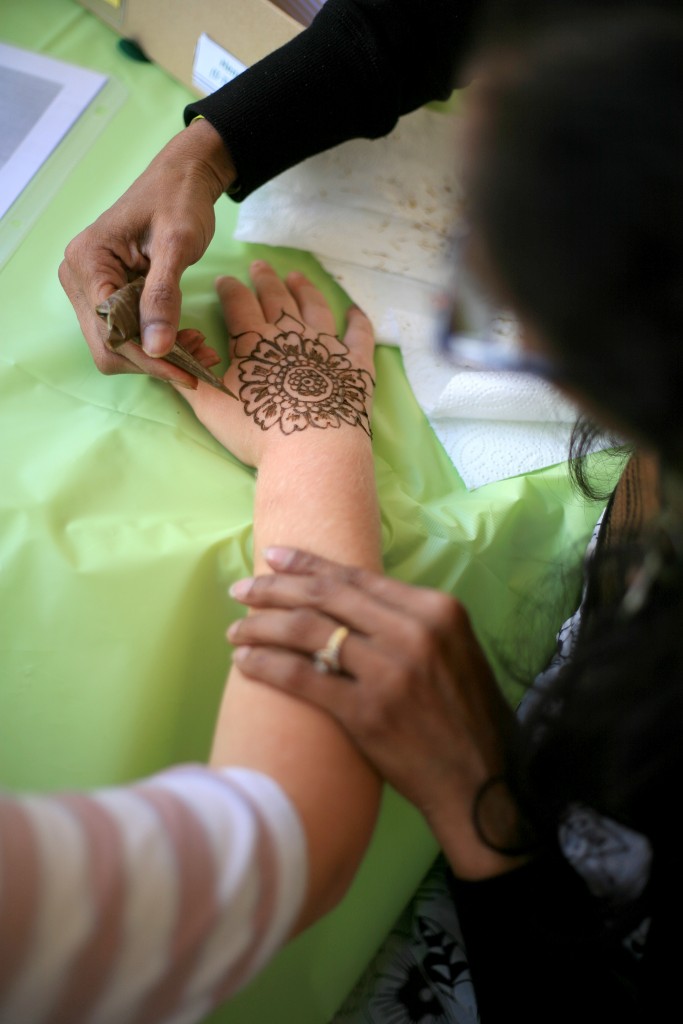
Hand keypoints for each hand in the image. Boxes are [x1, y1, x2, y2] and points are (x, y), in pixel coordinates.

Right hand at [58, 118, 235, 386]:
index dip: (147, 357)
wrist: (183, 179)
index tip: (187, 373)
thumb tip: (156, 349)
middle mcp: (79, 278)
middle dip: (154, 361)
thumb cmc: (179, 200)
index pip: (110, 329)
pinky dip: (158, 344)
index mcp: (87, 262)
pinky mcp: (109, 294)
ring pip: (119, 347)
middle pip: (109, 346)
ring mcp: (91, 288)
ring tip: (200, 351)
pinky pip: (129, 333)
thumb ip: (164, 297)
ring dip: (158, 357)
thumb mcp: (176, 245)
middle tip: (199, 367)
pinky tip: (188, 340)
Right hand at [175, 262, 375, 468]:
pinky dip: (358, 321)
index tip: (225, 280)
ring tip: (297, 278)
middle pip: (276, 297)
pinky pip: (359, 334)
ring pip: (315, 306)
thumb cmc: (258, 431)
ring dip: (305, 289)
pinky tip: (355, 311)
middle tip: (259, 266)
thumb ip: (189, 380)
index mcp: (254, 340)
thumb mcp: (210, 408)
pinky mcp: (356, 363)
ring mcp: (327, 345)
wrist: (312, 450)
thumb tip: (168, 359)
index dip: (230, 289)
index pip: (238, 303)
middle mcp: (291, 333)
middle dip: (265, 279)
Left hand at [226, 547, 530, 878]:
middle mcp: (414, 632)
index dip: (309, 564)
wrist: (482, 782)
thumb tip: (356, 604)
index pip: (358, 577)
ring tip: (236, 628)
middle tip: (242, 589)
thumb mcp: (456, 650)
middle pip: (327, 597)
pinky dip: (267, 665)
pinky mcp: (367, 712)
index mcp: (437, 609)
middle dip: (275, 588)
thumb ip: (413, 622)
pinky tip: (245, 662)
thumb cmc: (469, 717)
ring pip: (308, 631)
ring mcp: (389, 672)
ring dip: (262, 626)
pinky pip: (303, 678)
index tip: (276, 557)